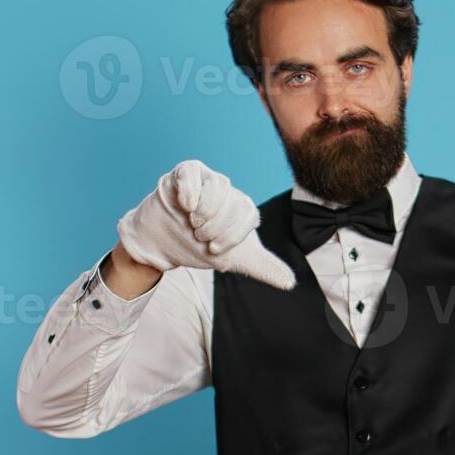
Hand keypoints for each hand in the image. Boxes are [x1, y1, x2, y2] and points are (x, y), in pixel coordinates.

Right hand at [116, 159, 295, 290]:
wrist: (163, 243)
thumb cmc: (200, 247)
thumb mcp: (234, 260)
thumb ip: (263, 268)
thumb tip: (290, 283)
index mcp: (242, 208)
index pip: (249, 214)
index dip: (234, 234)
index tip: (215, 250)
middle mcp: (227, 192)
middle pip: (233, 200)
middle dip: (218, 225)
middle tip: (201, 238)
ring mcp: (206, 180)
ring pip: (218, 183)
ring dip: (207, 208)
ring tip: (194, 224)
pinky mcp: (184, 174)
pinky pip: (192, 171)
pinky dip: (190, 190)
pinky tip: (185, 206)